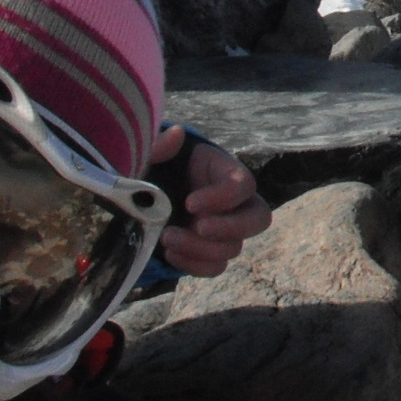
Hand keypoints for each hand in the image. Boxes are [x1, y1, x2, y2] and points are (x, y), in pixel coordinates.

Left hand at [146, 124, 270, 277]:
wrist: (142, 194)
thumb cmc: (152, 169)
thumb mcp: (151, 157)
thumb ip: (160, 147)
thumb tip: (175, 134)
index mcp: (224, 173)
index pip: (244, 185)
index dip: (223, 197)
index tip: (189, 202)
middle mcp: (232, 204)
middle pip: (258, 219)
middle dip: (231, 228)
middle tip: (198, 227)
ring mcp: (222, 231)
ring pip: (233, 248)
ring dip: (201, 248)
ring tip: (167, 238)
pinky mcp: (208, 252)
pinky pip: (215, 267)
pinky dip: (194, 265)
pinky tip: (169, 253)